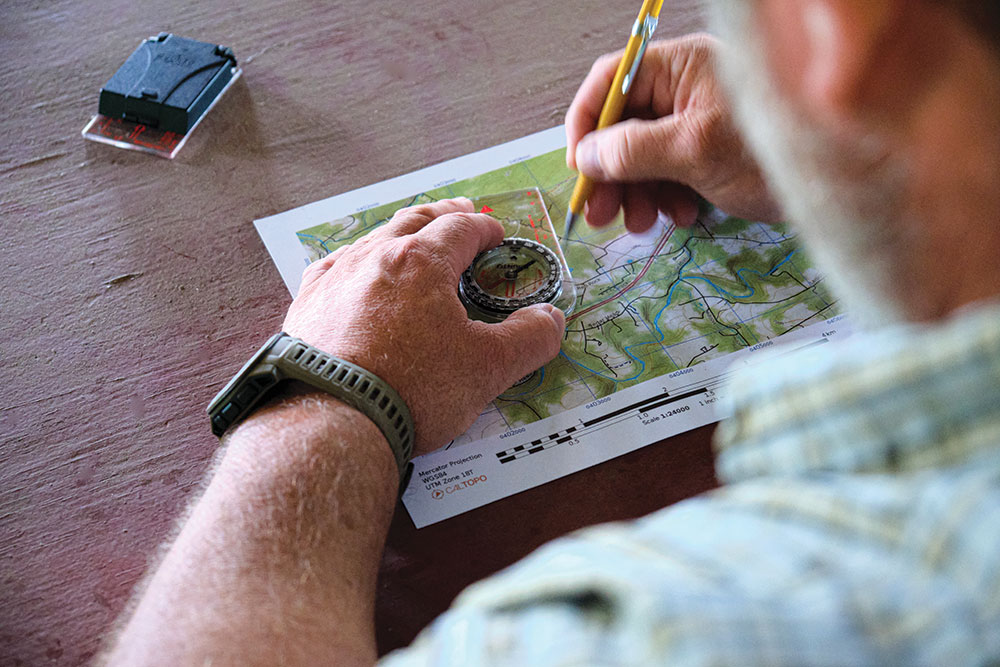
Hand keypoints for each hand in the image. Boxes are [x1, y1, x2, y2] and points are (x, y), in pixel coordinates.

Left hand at [282, 198, 565, 454]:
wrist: (330, 423)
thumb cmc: (411, 391)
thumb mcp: (488, 368)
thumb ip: (528, 339)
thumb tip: (550, 319)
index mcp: (421, 261)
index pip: (461, 228)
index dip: (484, 228)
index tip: (496, 234)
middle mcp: (374, 257)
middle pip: (414, 221)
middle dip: (442, 215)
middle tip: (459, 210)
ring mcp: (334, 279)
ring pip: (372, 239)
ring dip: (399, 233)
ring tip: (411, 238)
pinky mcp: (306, 305)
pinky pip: (335, 267)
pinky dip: (356, 261)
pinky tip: (356, 272)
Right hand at [566, 33, 781, 231]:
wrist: (839, 183)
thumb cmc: (768, 153)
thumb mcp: (693, 150)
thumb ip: (632, 151)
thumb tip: (586, 156)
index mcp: (681, 68)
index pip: (612, 81)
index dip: (587, 122)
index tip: (579, 166)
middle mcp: (685, 90)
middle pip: (623, 125)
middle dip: (610, 171)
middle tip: (600, 214)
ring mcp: (698, 123)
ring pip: (644, 156)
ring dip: (636, 193)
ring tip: (641, 224)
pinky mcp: (711, 154)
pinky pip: (671, 173)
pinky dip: (667, 198)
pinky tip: (681, 217)